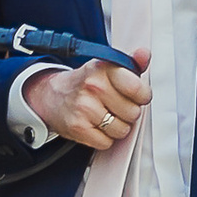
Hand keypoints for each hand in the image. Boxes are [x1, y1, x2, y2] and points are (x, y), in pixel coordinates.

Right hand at [24, 52, 151, 154]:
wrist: (52, 95)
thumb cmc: (85, 83)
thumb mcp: (108, 67)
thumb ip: (131, 63)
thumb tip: (144, 54)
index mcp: (104, 68)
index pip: (138, 88)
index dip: (142, 96)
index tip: (136, 96)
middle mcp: (93, 86)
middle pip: (133, 113)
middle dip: (128, 113)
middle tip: (115, 106)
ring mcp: (84, 107)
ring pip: (121, 130)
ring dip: (116, 127)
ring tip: (105, 116)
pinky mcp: (77, 127)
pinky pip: (106, 142)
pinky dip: (104, 138)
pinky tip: (95, 126)